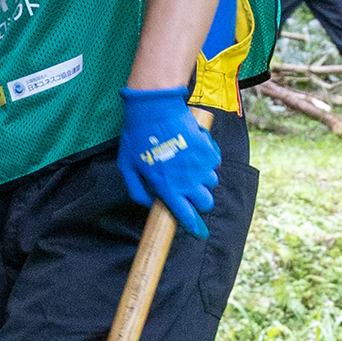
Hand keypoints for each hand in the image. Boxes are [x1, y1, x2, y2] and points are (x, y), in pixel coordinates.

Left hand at [115, 87, 218, 239]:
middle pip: (206, 202)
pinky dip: (207, 162)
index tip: (198, 231)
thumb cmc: (137, 138)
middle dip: (200, 202)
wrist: (155, 110)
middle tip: (190, 194)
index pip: (186, 216)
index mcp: (168, 188)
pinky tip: (194, 153)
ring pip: (212, 183)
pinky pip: (214, 163)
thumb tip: (149, 203)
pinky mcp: (208, 149)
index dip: (193, 226)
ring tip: (189, 169)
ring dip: (203, 180)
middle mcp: (188, 180)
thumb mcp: (127, 167)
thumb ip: (137, 190)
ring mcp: (200, 165)